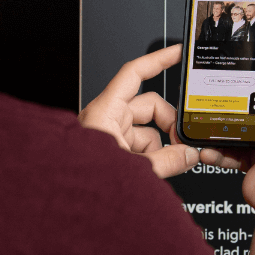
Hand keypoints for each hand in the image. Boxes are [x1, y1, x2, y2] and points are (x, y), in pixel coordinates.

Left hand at [80, 44, 248, 177]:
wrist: (67, 201)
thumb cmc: (82, 178)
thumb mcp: (133, 168)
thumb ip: (167, 160)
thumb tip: (188, 155)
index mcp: (106, 110)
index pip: (135, 73)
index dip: (158, 59)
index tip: (177, 53)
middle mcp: (107, 118)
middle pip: (149, 105)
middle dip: (168, 123)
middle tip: (182, 141)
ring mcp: (109, 134)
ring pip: (147, 129)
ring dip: (160, 145)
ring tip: (166, 164)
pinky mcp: (111, 149)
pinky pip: (139, 145)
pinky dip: (152, 156)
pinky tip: (156, 170)